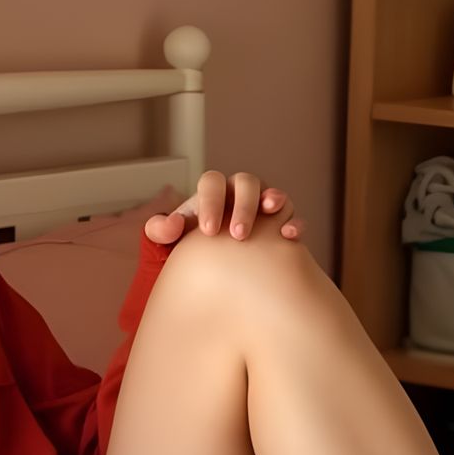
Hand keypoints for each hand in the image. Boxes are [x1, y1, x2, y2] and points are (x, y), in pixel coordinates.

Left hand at [144, 169, 303, 246]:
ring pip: (273, 194)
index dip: (211, 202)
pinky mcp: (281, 225)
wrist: (215, 271)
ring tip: (272, 212)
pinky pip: (292, 217)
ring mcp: (263, 208)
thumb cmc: (191, 250)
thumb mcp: (169, 243)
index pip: (212, 182)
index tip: (208, 231)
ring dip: (275, 200)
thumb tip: (170, 226)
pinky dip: (294, 222)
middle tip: (238, 234)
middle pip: (246, 182)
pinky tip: (289, 236)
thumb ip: (160, 231)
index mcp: (212, 194)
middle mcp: (239, 195)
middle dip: (244, 205)